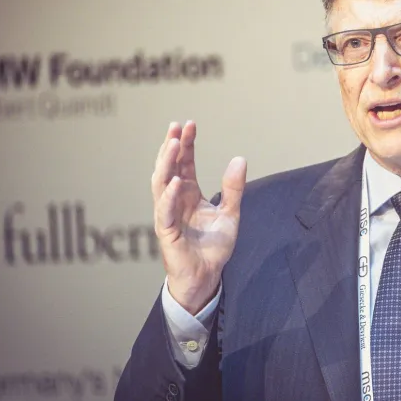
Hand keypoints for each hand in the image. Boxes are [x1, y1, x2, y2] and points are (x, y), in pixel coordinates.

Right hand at [152, 121, 246, 314]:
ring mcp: (168, 215)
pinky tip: (175, 181)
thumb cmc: (213, 246)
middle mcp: (175, 201)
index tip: (190, 124)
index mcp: (188, 194)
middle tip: (177, 126)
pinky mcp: (167, 232)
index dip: (187, 144)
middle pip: (169, 167)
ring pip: (161, 184)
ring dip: (167, 163)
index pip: (184, 163)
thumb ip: (234, 188)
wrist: (208, 276)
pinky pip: (165, 212)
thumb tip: (240, 158)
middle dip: (172, 146)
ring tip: (174, 144)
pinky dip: (169, 196)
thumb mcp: (230, 213)